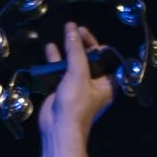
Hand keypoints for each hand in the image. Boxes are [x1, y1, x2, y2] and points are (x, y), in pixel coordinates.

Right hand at [36, 21, 114, 139]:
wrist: (59, 128)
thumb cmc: (75, 103)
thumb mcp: (78, 74)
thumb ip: (75, 51)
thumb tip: (72, 29)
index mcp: (106, 83)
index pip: (105, 58)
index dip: (96, 44)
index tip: (84, 32)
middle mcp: (95, 84)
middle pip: (89, 59)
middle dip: (81, 44)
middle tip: (73, 28)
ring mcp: (79, 87)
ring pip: (74, 63)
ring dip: (68, 49)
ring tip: (63, 32)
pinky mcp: (64, 89)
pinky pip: (62, 71)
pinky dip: (57, 60)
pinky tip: (50, 48)